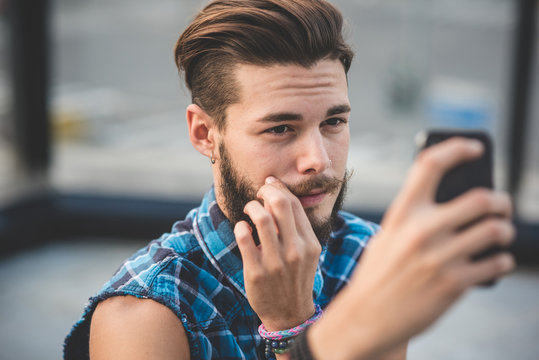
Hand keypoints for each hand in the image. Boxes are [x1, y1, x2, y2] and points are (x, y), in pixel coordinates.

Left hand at [234, 176, 321, 330]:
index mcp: (309, 244)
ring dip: (252, 207)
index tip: (269, 186)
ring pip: (262, 218)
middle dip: (266, 191)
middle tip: (258, 194)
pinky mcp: (256, 272)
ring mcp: (276, 262)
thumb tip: (277, 196)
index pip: (294, 204)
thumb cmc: (295, 278)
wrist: (289, 314)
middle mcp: (295, 251)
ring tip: (249, 210)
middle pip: (280, 204)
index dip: (279, 189)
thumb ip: (296, 229)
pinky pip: (244, 238)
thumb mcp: (306, 254)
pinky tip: (242, 229)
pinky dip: (240, 227)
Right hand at [308, 137, 515, 359]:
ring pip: (496, 229)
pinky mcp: (453, 285)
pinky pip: (497, 263)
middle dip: (500, 200)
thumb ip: (415, 218)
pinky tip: (497, 261)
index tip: (476, 148)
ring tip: (501, 233)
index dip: (457, 148)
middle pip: (481, 198)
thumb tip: (459, 201)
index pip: (430, 164)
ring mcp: (439, 258)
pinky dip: (502, 260)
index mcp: (401, 213)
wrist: (366, 317)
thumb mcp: (387, 236)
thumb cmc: (378, 273)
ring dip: (505, 230)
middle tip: (501, 205)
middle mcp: (421, 231)